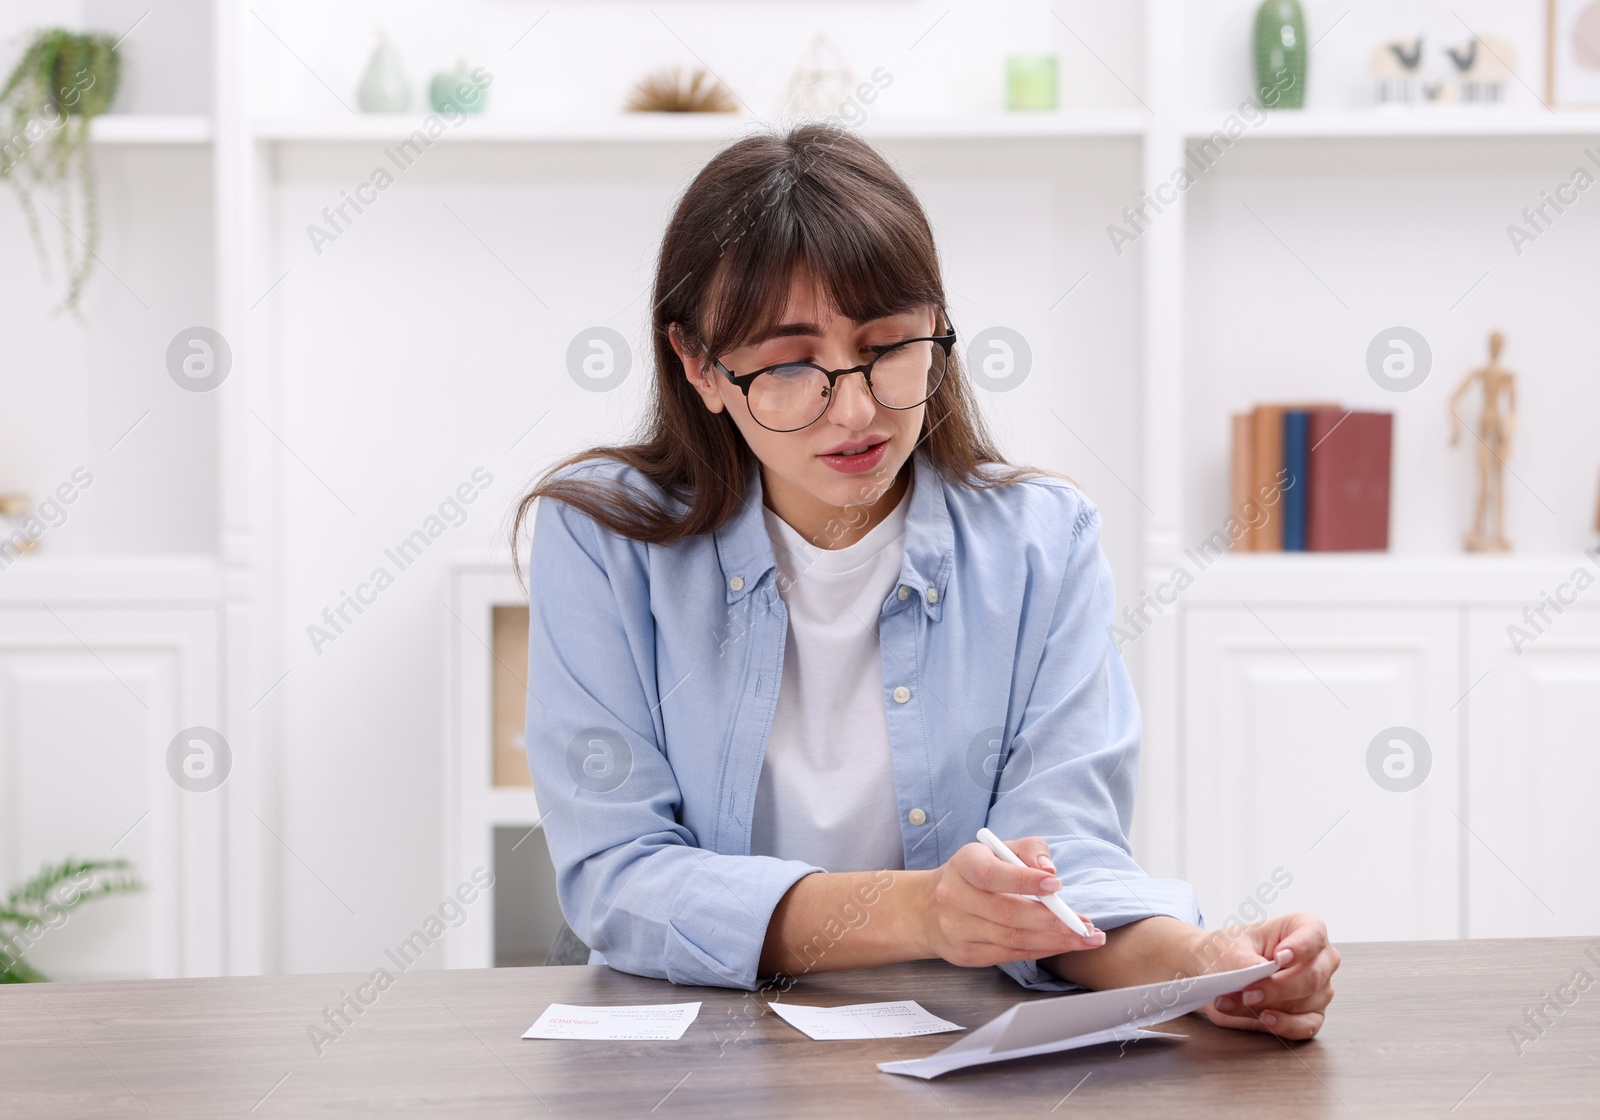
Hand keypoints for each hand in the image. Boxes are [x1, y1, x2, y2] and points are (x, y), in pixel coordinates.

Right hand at [915, 836, 1103, 968]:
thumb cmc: (974, 874)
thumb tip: (1048, 869)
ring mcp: (957, 929)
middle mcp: (954, 897)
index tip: (1057, 884)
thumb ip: (1028, 850)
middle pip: (1008, 913)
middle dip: (1053, 921)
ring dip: (1054, 941)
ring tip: (1085, 938)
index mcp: (963, 864)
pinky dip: (1040, 951)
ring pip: (1012, 939)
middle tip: (1086, 924)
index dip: (1024, 880)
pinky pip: (1009, 955)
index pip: (992, 874)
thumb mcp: (996, 850)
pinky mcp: (965, 954)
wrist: (928, 908)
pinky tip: (1062, 945)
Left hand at [1199, 912, 1338, 1039]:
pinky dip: (1284, 1025)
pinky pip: (1307, 1025)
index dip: (1299, 948)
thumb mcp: (1231, 947)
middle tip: (1248, 992)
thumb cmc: (1232, 949)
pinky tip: (1265, 1019)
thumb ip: (1245, 961)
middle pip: (1312, 976)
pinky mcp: (1311, 1015)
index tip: (1279, 958)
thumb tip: (1258, 975)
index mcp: (1303, 929)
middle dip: (1278, 987)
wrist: (1218, 970)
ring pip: (1305, 1003)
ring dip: (1268, 1006)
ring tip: (1234, 1002)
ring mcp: (1319, 989)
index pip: (1313, 935)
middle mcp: (1319, 960)